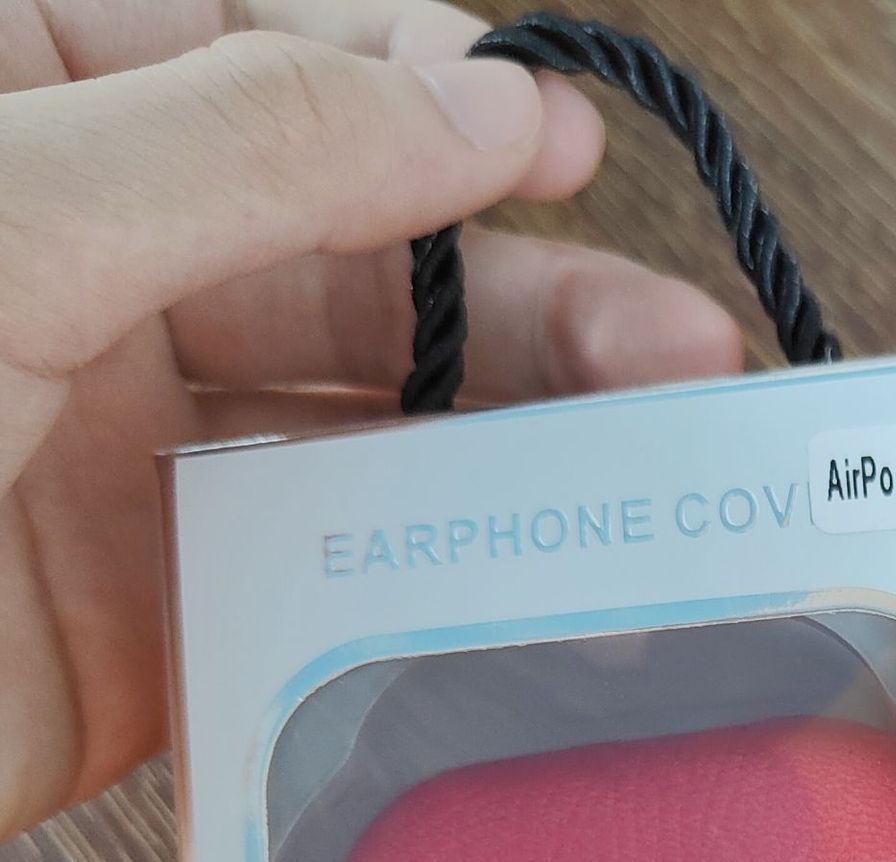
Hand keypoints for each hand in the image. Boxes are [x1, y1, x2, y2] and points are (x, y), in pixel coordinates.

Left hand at [0, 1, 744, 841]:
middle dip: (513, 292)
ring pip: (368, 421)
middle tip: (668, 344)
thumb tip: (472, 99)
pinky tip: (542, 565)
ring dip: (514, 436)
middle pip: (350, 252)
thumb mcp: (5, 222)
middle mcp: (84, 272)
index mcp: (20, 117)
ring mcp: (131, 450)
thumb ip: (246, 143)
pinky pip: (336, 571)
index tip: (550, 143)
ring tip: (654, 442)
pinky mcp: (168, 612)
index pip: (255, 55)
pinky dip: (444, 572)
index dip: (416, 92)